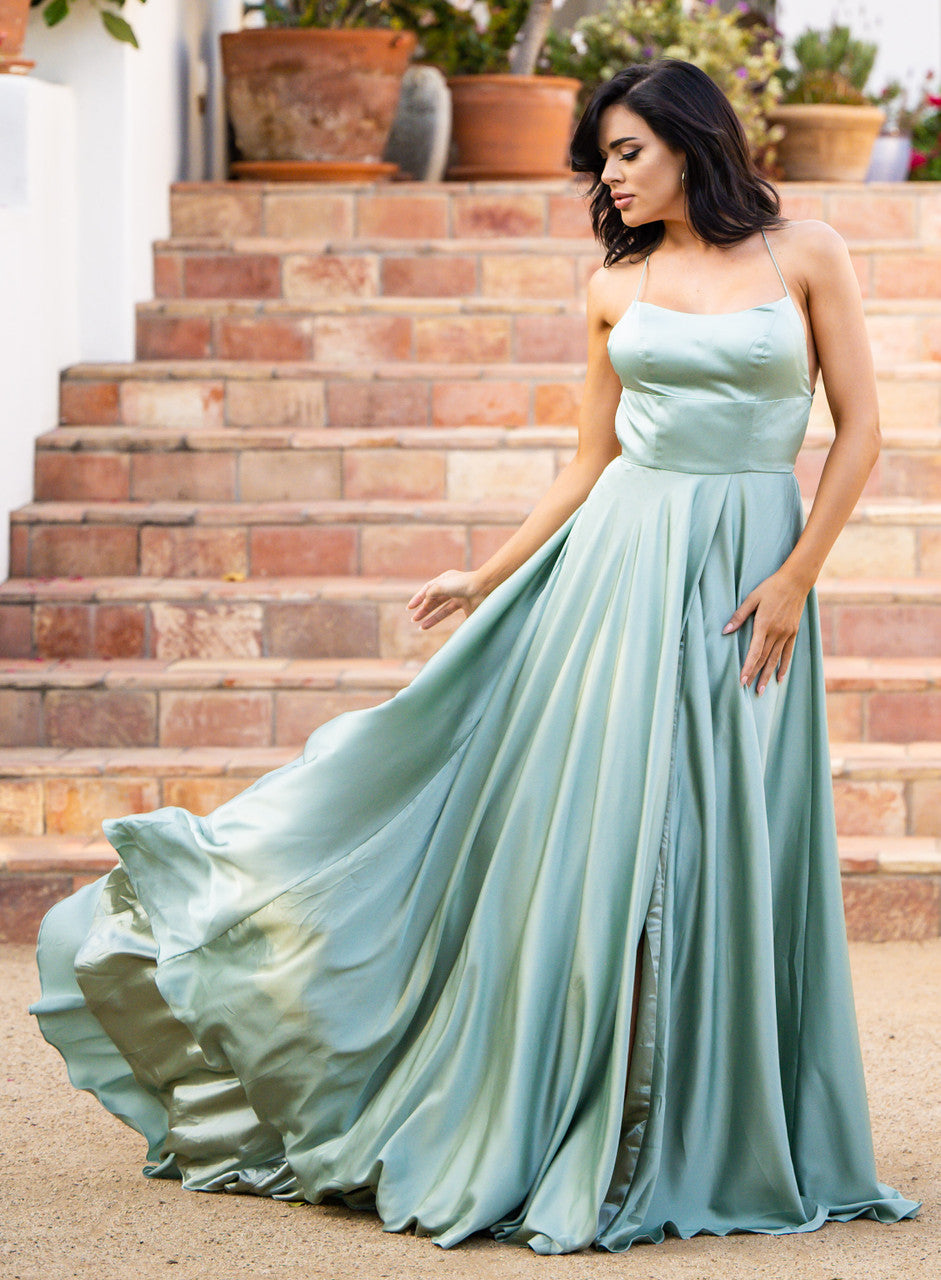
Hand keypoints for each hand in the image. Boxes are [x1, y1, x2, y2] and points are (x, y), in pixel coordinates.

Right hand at [406, 569, 487, 629]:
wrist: (484, 589)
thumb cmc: (463, 584)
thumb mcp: (441, 586)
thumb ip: (430, 593)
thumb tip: (426, 601)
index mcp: (445, 579)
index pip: (428, 589)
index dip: (418, 598)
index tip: (410, 608)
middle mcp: (452, 588)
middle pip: (434, 600)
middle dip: (423, 610)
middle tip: (414, 619)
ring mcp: (460, 598)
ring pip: (442, 609)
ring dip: (431, 618)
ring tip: (421, 627)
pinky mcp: (467, 607)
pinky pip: (454, 616)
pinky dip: (446, 621)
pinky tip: (442, 626)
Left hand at [721, 567, 810, 694]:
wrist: (796, 581)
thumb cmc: (771, 587)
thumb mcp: (752, 598)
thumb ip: (739, 616)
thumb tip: (725, 631)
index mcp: (764, 624)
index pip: (754, 651)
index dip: (748, 667)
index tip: (742, 680)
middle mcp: (777, 632)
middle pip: (764, 659)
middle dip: (755, 675)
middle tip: (749, 691)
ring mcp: (786, 633)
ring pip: (776, 659)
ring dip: (768, 675)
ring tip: (763, 690)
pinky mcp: (793, 632)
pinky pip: (788, 653)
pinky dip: (783, 666)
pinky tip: (779, 678)